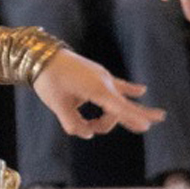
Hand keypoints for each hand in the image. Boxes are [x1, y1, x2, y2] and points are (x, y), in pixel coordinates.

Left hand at [32, 47, 164, 138]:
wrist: (42, 54)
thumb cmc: (49, 79)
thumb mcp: (57, 105)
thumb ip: (73, 124)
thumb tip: (88, 134)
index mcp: (96, 89)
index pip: (118, 108)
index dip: (132, 118)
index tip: (147, 126)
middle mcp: (104, 82)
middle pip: (117, 109)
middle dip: (110, 123)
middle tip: (128, 127)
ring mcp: (103, 76)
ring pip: (117, 101)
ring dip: (107, 117)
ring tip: (92, 125)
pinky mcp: (98, 74)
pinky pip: (118, 84)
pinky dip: (130, 89)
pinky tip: (143, 90)